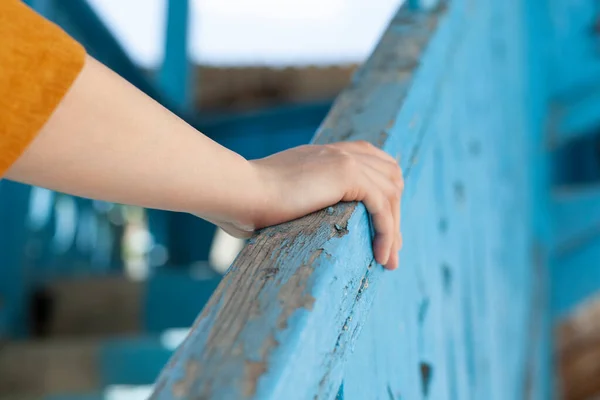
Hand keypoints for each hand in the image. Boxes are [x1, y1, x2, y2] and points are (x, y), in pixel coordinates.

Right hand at [217, 141, 403, 269]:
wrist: (238, 191)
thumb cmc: (245, 204)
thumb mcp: (277, 201)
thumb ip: (295, 205)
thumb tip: (282, 228)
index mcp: (325, 155)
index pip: (373, 162)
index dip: (385, 193)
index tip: (384, 226)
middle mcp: (339, 152)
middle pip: (390, 177)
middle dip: (396, 215)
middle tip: (391, 252)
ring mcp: (343, 160)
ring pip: (390, 194)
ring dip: (394, 229)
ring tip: (388, 260)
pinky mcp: (345, 173)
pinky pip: (381, 206)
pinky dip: (387, 233)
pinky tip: (381, 258)